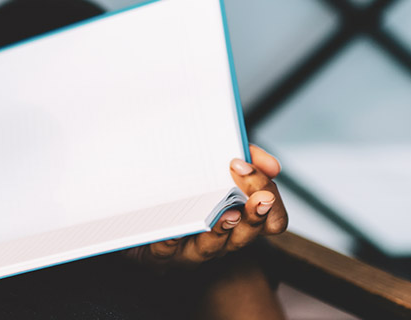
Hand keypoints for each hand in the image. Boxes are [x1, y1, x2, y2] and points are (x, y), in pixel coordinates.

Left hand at [126, 145, 288, 268]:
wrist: (137, 209)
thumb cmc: (186, 186)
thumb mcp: (218, 163)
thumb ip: (246, 157)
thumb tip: (271, 165)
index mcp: (238, 218)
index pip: (273, 220)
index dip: (272, 204)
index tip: (256, 178)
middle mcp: (221, 239)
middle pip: (247, 234)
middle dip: (256, 215)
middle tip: (260, 197)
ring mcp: (191, 249)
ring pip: (212, 247)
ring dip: (221, 230)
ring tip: (226, 214)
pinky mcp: (159, 253)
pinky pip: (166, 250)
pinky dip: (171, 239)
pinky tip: (172, 227)